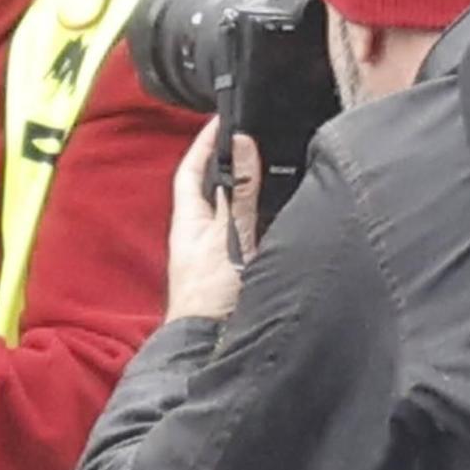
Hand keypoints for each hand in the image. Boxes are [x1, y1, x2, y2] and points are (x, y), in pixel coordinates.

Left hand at [164, 121, 261, 323]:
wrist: (212, 348)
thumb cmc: (210, 297)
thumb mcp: (227, 236)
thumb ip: (237, 194)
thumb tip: (240, 146)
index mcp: (188, 221)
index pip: (191, 170)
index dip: (202, 144)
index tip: (219, 121)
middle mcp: (200, 235)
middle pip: (214, 190)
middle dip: (229, 165)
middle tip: (251, 140)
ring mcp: (218, 254)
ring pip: (234, 212)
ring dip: (249, 193)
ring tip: (272, 169)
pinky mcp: (236, 272)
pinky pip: (249, 235)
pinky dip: (263, 220)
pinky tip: (281, 217)